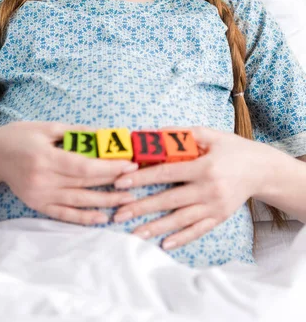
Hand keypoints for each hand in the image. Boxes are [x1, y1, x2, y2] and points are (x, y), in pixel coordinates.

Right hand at [0, 120, 138, 225]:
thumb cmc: (20, 136)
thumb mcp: (47, 128)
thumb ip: (77, 133)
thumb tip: (106, 135)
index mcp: (45, 157)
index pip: (84, 167)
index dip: (109, 168)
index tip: (130, 165)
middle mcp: (43, 180)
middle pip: (84, 184)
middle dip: (113, 182)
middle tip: (137, 181)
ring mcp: (40, 196)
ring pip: (79, 201)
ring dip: (105, 202)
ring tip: (128, 200)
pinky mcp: (38, 205)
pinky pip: (65, 214)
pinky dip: (84, 218)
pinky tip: (102, 217)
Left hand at [112, 126, 271, 249]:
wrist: (261, 169)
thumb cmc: (231, 148)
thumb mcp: (209, 134)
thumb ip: (181, 133)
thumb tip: (152, 133)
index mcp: (203, 166)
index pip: (166, 173)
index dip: (141, 177)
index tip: (120, 183)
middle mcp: (209, 189)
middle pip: (169, 200)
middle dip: (141, 207)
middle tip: (117, 213)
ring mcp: (215, 206)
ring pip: (180, 219)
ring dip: (155, 227)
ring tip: (134, 233)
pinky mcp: (220, 217)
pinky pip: (198, 230)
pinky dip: (181, 238)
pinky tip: (164, 244)